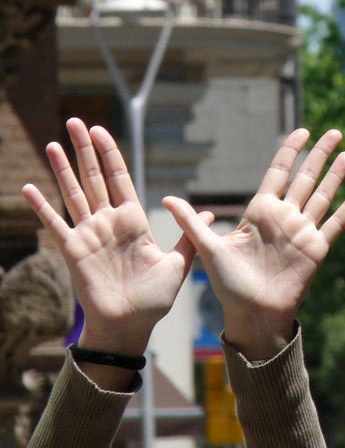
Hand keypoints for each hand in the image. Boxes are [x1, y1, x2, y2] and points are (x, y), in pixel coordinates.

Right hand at [21, 119, 203, 387]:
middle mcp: (108, 223)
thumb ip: (189, 235)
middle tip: (75, 121)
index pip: (120, 179)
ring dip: (62, 168)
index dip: (110, 154)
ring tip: (51, 142)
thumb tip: (211, 213)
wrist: (131, 326)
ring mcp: (89, 234)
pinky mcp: (73, 251)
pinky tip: (29, 187)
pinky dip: (42, 206)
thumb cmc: (154, 299)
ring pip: (73, 193)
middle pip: (94, 178)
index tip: (101, 130)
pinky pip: (56, 223)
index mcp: (133, 222)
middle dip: (85, 149)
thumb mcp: (178, 264)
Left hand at [165, 128, 344, 359]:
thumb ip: (192, 222)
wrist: (251, 314)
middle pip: (305, 178)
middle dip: (319, 154)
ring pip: (323, 195)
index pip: (278, 173)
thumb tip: (166, 198)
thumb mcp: (208, 249)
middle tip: (334, 131)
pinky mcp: (316, 248)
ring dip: (336, 175)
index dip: (290, 151)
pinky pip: (335, 223)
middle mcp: (284, 217)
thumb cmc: (229, 285)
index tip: (302, 131)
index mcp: (260, 212)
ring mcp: (302, 232)